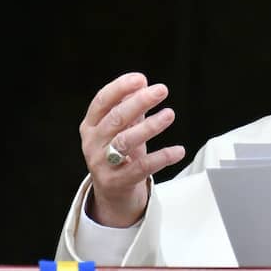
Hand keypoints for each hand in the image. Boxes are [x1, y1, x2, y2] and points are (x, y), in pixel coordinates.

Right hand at [79, 72, 184, 226]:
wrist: (112, 191)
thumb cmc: (119, 153)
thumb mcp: (123, 128)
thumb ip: (131, 107)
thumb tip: (143, 84)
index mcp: (91, 125)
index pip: (102, 101)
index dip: (120, 87)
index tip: (141, 78)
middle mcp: (92, 142)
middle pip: (115, 118)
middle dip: (139, 102)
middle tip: (161, 90)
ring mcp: (101, 163)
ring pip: (125, 141)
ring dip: (149, 126)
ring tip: (170, 114)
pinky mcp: (116, 182)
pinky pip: (141, 167)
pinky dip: (162, 157)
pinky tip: (179, 150)